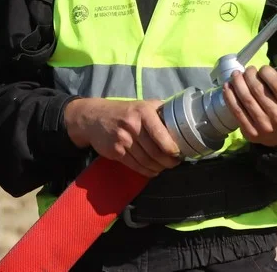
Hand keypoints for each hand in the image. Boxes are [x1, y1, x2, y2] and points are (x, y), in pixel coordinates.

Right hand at [63, 98, 181, 176]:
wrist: (94, 117)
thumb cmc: (124, 111)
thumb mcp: (142, 105)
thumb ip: (160, 111)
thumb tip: (183, 122)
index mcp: (143, 112)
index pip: (162, 136)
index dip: (173, 150)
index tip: (179, 154)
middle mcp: (132, 125)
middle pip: (156, 152)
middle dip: (169, 162)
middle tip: (174, 163)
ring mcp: (122, 139)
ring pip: (147, 162)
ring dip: (159, 168)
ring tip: (164, 167)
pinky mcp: (115, 151)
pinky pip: (136, 166)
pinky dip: (147, 172)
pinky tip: (152, 170)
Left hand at [222, 66, 276, 147]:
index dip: (267, 73)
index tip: (262, 68)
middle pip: (258, 90)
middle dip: (250, 76)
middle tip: (247, 70)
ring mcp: (263, 126)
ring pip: (246, 99)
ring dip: (237, 83)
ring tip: (236, 75)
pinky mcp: (250, 132)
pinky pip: (236, 110)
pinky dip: (229, 96)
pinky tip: (228, 86)